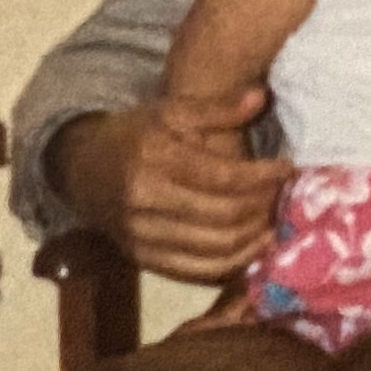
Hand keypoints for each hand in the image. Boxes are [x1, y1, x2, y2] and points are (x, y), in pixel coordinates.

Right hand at [65, 93, 291, 284]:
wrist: (83, 170)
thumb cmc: (135, 135)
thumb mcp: (169, 111)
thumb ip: (216, 108)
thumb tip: (260, 97)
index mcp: (153, 158)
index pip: (222, 176)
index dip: (262, 176)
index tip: (287, 169)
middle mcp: (144, 201)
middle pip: (222, 216)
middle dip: (262, 208)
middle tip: (283, 197)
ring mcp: (141, 236)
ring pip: (214, 249)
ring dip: (253, 240)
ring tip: (274, 222)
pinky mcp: (143, 260)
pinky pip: (197, 273)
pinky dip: (232, 265)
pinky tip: (252, 247)